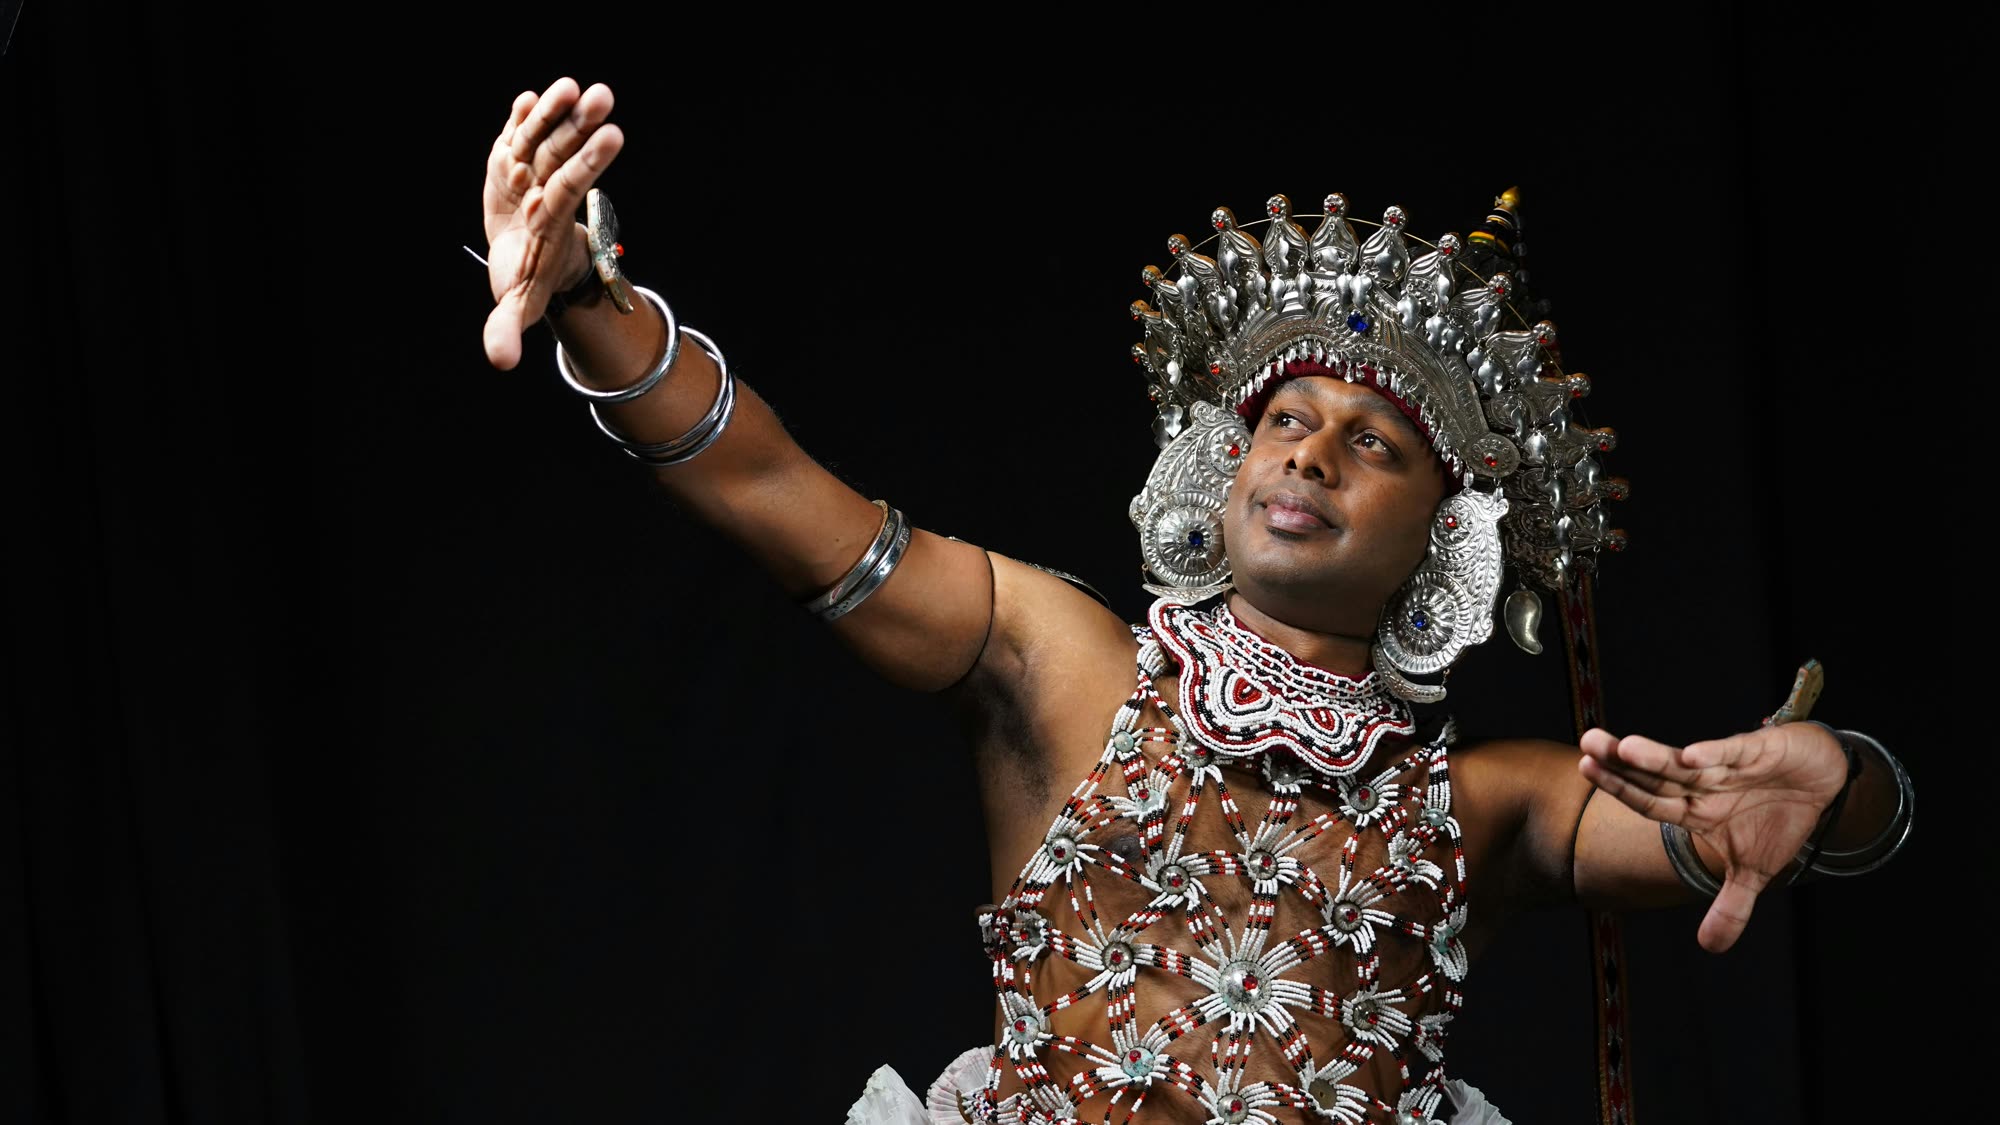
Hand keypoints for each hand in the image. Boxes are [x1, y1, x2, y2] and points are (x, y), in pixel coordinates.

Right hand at [480, 77, 624, 369]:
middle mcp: (545, 195)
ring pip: (544, 140)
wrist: (525, 258)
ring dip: (556, 112)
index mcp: (549, 225)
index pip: (570, 190)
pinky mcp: (510, 164)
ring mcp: (529, 176)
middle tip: (603, 96)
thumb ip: (508, 329)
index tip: (609, 138)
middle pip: (564, 158)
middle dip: (579, 129)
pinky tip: (529, 97)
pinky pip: (517, 136)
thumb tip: (501, 363)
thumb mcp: (517, 308)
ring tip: (572, 85)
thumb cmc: (525, 282)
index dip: (585, 167)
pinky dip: (522, 117)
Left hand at [1578, 723, 1847, 953]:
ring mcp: (1728, 767)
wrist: (1822, 783)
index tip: (1585, 768)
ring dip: (1656, 757)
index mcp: (1695, 811)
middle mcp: (1703, 786)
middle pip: (1656, 776)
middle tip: (1587, 743)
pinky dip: (1715, 754)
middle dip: (1621, 762)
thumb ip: (1730, 907)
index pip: (1649, 802)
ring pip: (1686, 763)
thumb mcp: (1755, 872)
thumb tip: (1710, 948)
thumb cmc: (1778, 819)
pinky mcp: (1759, 751)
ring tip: (1624, 749)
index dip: (1619, 788)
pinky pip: (1733, 753)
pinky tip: (1692, 755)